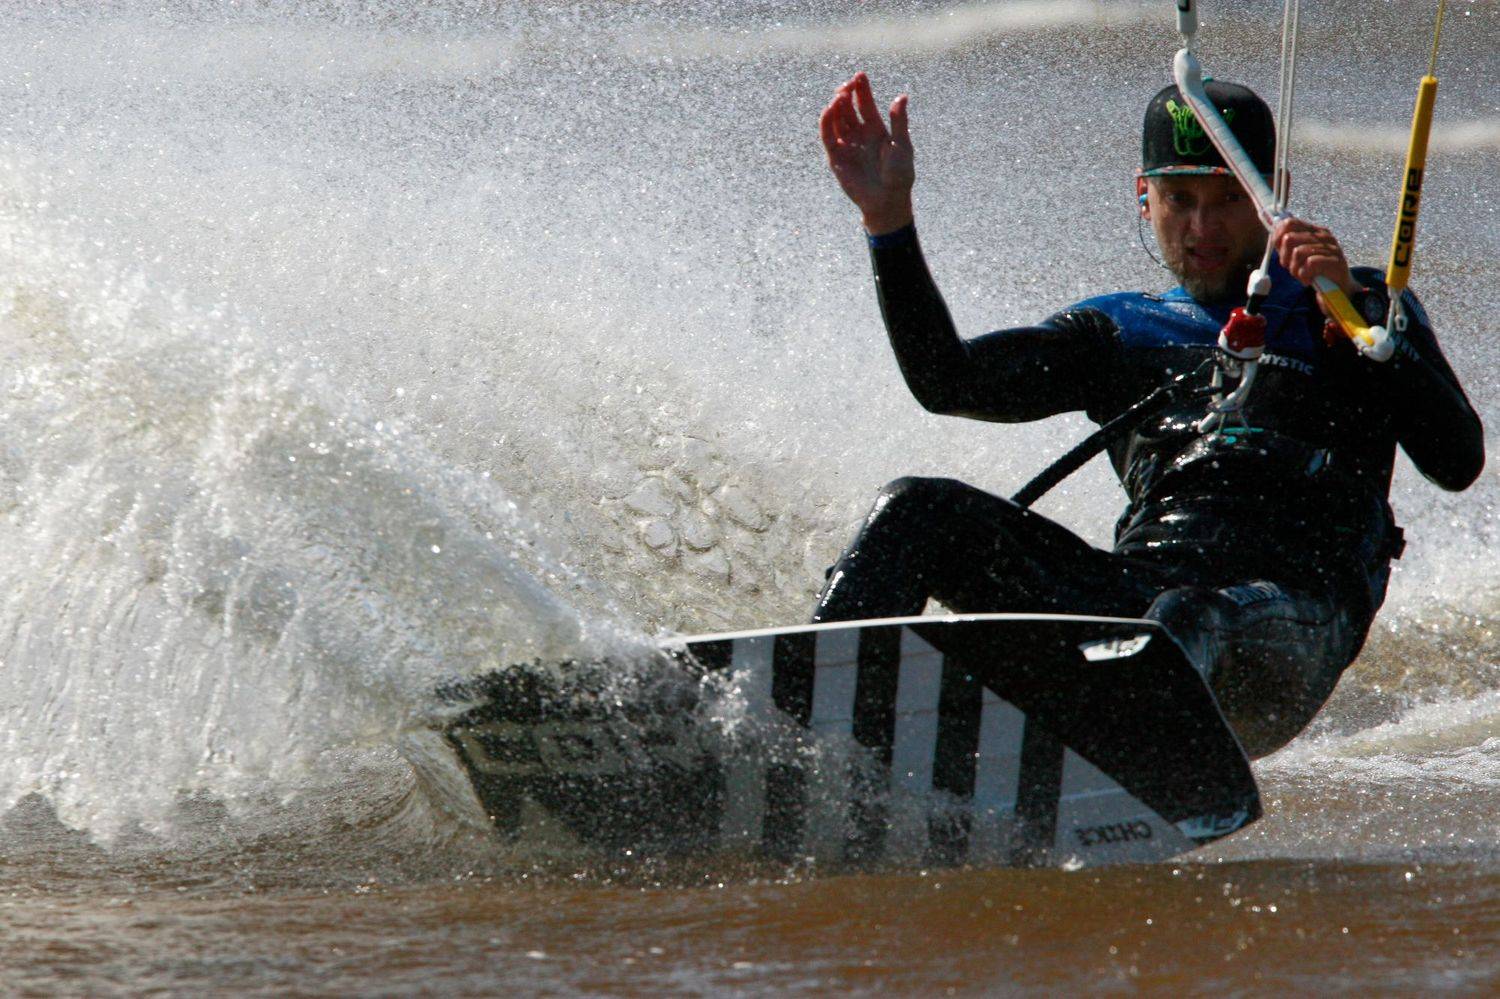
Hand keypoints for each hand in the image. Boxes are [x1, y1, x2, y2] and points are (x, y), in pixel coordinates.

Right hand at [819, 72, 914, 234]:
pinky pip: (827, 136)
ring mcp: (847, 144)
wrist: (887, 200)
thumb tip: (902, 97)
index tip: (860, 75)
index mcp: (876, 129)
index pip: (865, 104)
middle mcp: (859, 134)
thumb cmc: (899, 174)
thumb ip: (899, 122)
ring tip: (840, 96)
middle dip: (846, 94)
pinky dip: (826, 122)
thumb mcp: (902, 145)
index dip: (862, 89)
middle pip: (847, 108)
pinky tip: (830, 110)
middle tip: (848, 85)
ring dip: (836, 106)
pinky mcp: (836, 157)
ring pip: (836, 119)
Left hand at [1272, 216, 1360, 304]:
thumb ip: (1287, 245)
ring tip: (1302, 275)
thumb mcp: (1298, 256)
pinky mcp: (1336, 261)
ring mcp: (1331, 247)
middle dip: (1285, 257)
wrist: (1338, 288)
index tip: (1281, 253)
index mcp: (1314, 231)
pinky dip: (1304, 275)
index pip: (1289, 223)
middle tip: (1292, 267)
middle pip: (1289, 238)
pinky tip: (1309, 280)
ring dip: (1294, 269)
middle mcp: (1324, 236)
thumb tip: (1274, 236)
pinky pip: (1309, 264)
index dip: (1278, 238)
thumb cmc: (1315, 271)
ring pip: (1298, 252)